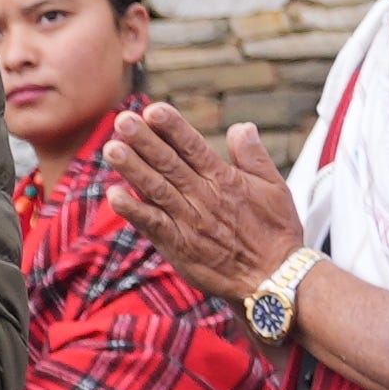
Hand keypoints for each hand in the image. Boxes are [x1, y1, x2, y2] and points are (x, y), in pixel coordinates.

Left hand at [109, 98, 300, 306]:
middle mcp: (204, 198)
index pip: (194, 147)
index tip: (153, 109)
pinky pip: (152, 225)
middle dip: (145, 141)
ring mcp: (189, 222)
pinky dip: (133, 210)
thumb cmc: (276, 232)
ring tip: (111, 149)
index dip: (173, 127)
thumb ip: (254, 156)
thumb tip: (241, 126)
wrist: (274, 280)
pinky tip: (114, 194)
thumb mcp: (276, 187)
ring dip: (132, 169)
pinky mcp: (179, 246)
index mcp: (226, 180)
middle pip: (169, 164)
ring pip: (156, 189)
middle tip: (123, 120)